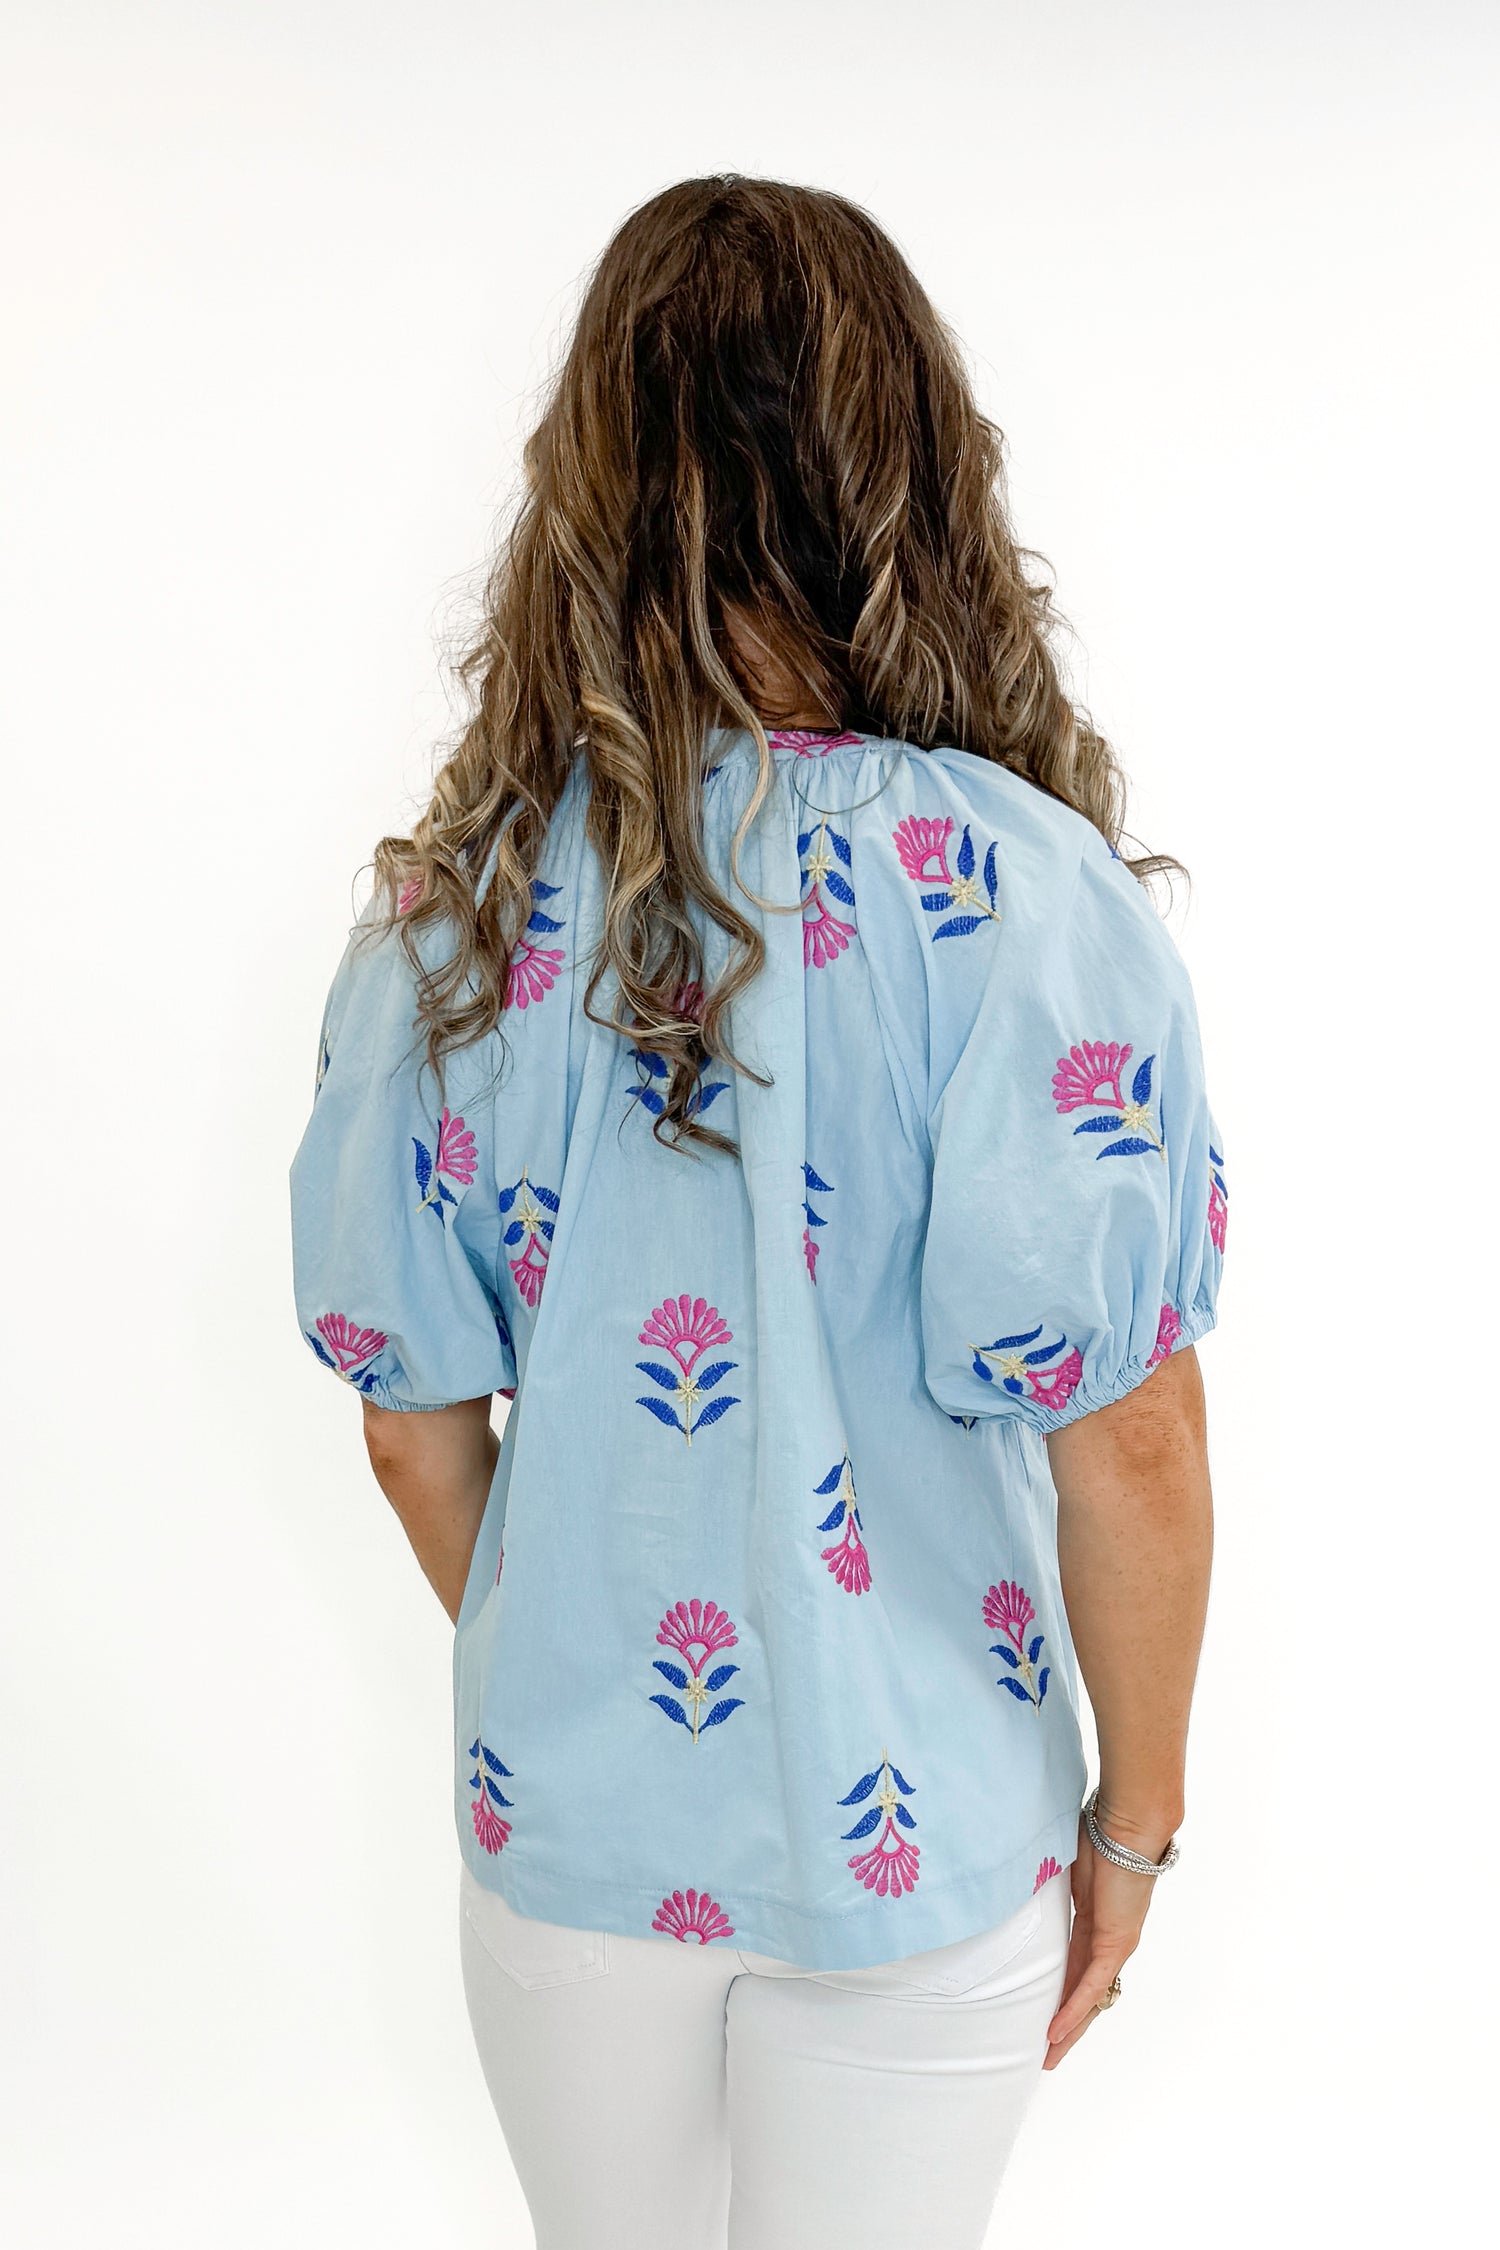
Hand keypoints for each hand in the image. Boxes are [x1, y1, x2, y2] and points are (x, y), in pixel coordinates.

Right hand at [1042, 1811, 1171, 2068]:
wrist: (1128, 1824)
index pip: (1074, 1970)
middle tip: (1045, 2055)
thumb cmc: (1099, 1833)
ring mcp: (1114, 1944)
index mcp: (1096, 1923)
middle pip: (1083, 1993)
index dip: (1060, 1996)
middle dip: (1065, 2027)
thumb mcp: (1066, 1868)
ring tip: (1049, 2057)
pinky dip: (1073, 2009)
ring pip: (1089, 1998)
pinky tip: (1056, 2032)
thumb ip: (1049, 1886)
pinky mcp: (1116, 1942)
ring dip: (1069, 2030)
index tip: (1043, 2018)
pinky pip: (1091, 1984)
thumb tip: (1020, 1881)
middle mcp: (1108, 1941)